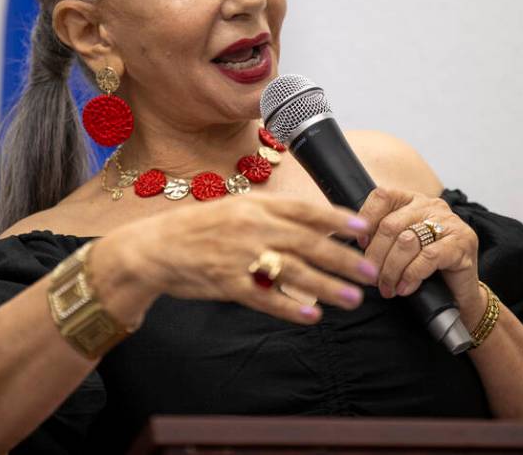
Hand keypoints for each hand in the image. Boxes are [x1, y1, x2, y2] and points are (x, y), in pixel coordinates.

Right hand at [102, 193, 378, 324]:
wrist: (152, 248)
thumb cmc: (194, 229)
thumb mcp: (231, 209)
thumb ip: (267, 215)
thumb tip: (308, 223)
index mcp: (253, 205)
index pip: (304, 210)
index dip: (336, 219)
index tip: (363, 228)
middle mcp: (250, 227)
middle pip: (307, 243)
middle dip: (343, 258)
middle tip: (370, 270)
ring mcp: (240, 256)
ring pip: (294, 272)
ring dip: (327, 286)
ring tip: (352, 299)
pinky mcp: (228, 283)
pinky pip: (266, 299)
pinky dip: (290, 308)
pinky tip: (312, 317)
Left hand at [357, 188, 485, 320]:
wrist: (460, 293)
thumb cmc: (424, 269)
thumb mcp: (398, 246)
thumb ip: (379, 237)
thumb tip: (342, 238)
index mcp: (412, 200)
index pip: (382, 196)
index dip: (366, 219)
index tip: (360, 244)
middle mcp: (431, 206)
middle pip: (391, 225)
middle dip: (376, 255)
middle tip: (371, 278)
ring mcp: (449, 223)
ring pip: (407, 241)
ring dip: (391, 269)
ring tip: (387, 287)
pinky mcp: (462, 243)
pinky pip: (428, 257)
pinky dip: (411, 275)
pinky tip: (405, 288)